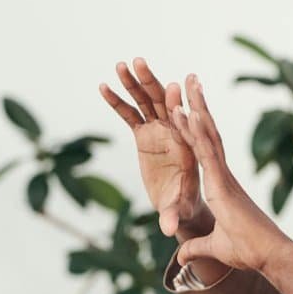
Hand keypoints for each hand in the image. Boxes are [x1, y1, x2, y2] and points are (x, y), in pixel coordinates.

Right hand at [100, 58, 209, 238]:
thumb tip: (168, 230)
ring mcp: (159, 131)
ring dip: (134, 83)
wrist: (182, 204)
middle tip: (141, 63)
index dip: (179, 107)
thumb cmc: (185, 206)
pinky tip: (103, 86)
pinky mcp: (145, 135)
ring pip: (147, 102)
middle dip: (152, 83)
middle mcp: (175, 133)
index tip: (174, 89)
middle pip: (164, 103)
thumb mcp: (179, 210)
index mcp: (189, 146)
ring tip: (121, 64)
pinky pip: (130, 114)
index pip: (186, 123)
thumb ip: (173, 215)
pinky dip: (118, 101)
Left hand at [170, 75, 292, 271]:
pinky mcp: (223, 184)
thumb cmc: (249, 251)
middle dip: (198, 106)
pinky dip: (197, 133)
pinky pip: (207, 154)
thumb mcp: (214, 248)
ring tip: (186, 85)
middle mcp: (223, 176)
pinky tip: (188, 113)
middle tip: (190, 81)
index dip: (196, 129)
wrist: (269, 255)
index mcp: (221, 186)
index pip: (205, 151)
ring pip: (207, 136)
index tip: (188, 107)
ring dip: (196, 109)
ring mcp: (223, 177)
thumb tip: (182, 257)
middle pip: (208, 134)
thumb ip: (197, 248)